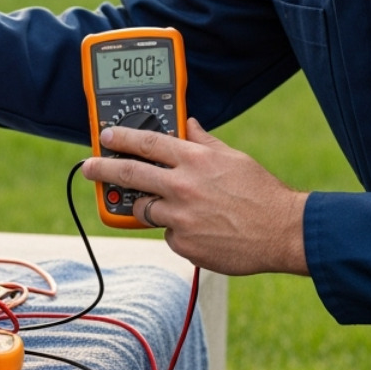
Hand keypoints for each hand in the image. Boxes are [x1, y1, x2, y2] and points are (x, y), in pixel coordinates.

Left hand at [81, 118, 308, 275]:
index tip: (105, 136)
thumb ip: (205, 142)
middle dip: (102, 168)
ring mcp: (180, 217)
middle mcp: (182, 186)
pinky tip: (201, 229)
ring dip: (148, 206)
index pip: (146, 142)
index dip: (121, 137)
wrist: (282, 231)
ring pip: (145, 208)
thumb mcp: (234, 158)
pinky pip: (168, 234)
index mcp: (194, 159)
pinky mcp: (183, 243)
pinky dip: (177, 231)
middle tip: (88, 167)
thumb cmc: (262, 193)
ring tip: (166, 206)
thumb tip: (190, 126)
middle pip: (129, 173)